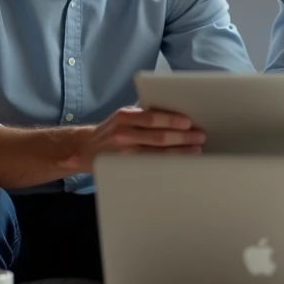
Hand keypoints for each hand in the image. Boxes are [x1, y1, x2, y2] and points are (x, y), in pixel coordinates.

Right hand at [74, 107, 204, 171]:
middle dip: (182, 137)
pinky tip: (179, 163)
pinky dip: (167, 164)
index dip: (172, 120)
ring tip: (195, 150)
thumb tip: (175, 115)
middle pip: (158, 137)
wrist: (84, 149)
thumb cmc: (111, 130)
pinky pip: (150, 166)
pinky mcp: (125, 168)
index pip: (152, 118)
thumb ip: (144, 115)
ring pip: (157, 154)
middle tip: (199, 137)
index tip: (189, 122)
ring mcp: (124, 153)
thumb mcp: (124, 116)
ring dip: (179, 152)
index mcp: (125, 117)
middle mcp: (124, 134)